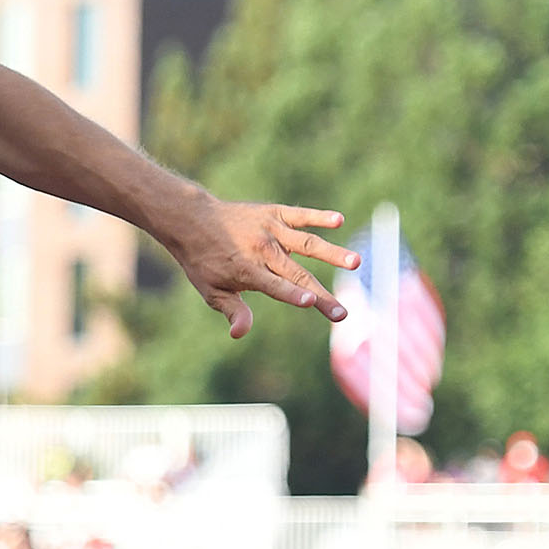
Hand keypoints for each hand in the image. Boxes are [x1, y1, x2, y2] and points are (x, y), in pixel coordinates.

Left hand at [170, 200, 358, 339]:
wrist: (193, 219)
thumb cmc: (204, 262)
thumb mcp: (212, 290)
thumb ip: (232, 311)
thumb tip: (239, 334)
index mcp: (247, 270)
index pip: (274, 285)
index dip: (291, 294)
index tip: (312, 303)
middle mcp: (262, 250)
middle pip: (297, 275)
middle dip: (321, 295)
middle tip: (343, 313)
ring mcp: (270, 230)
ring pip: (307, 243)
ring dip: (332, 253)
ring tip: (355, 262)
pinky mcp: (275, 214)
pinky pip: (300, 216)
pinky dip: (318, 216)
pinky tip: (338, 220)